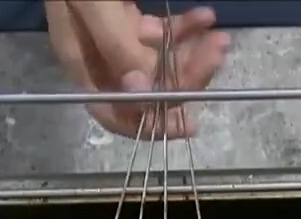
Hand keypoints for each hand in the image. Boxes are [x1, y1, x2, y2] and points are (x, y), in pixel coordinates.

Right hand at [46, 0, 229, 138]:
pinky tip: (205, 17)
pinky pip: (163, 34)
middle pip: (147, 89)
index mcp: (82, 64)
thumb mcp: (93, 6)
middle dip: (186, 78)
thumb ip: (115, 46)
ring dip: (193, 53)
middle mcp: (100, 58)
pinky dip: (184, 29)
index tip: (186, 121)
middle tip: (214, 55)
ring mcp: (117, 38)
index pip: (115, 112)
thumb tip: (141, 87)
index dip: (150, 124)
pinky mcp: (130, 18)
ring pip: (162, 62)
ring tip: (218, 37)